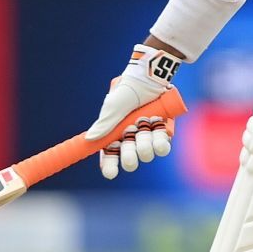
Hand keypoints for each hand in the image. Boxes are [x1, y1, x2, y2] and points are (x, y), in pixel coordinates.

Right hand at [85, 44, 181, 177]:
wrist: (150, 78)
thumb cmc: (128, 91)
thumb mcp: (113, 107)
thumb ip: (104, 124)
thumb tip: (90, 140)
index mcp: (115, 134)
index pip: (110, 155)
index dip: (109, 166)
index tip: (110, 173)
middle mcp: (131, 138)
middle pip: (129, 158)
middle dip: (129, 158)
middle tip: (130, 156)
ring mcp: (147, 136)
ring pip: (146, 153)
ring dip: (145, 144)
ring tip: (144, 128)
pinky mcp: (163, 132)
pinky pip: (162, 146)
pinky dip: (160, 142)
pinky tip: (156, 131)